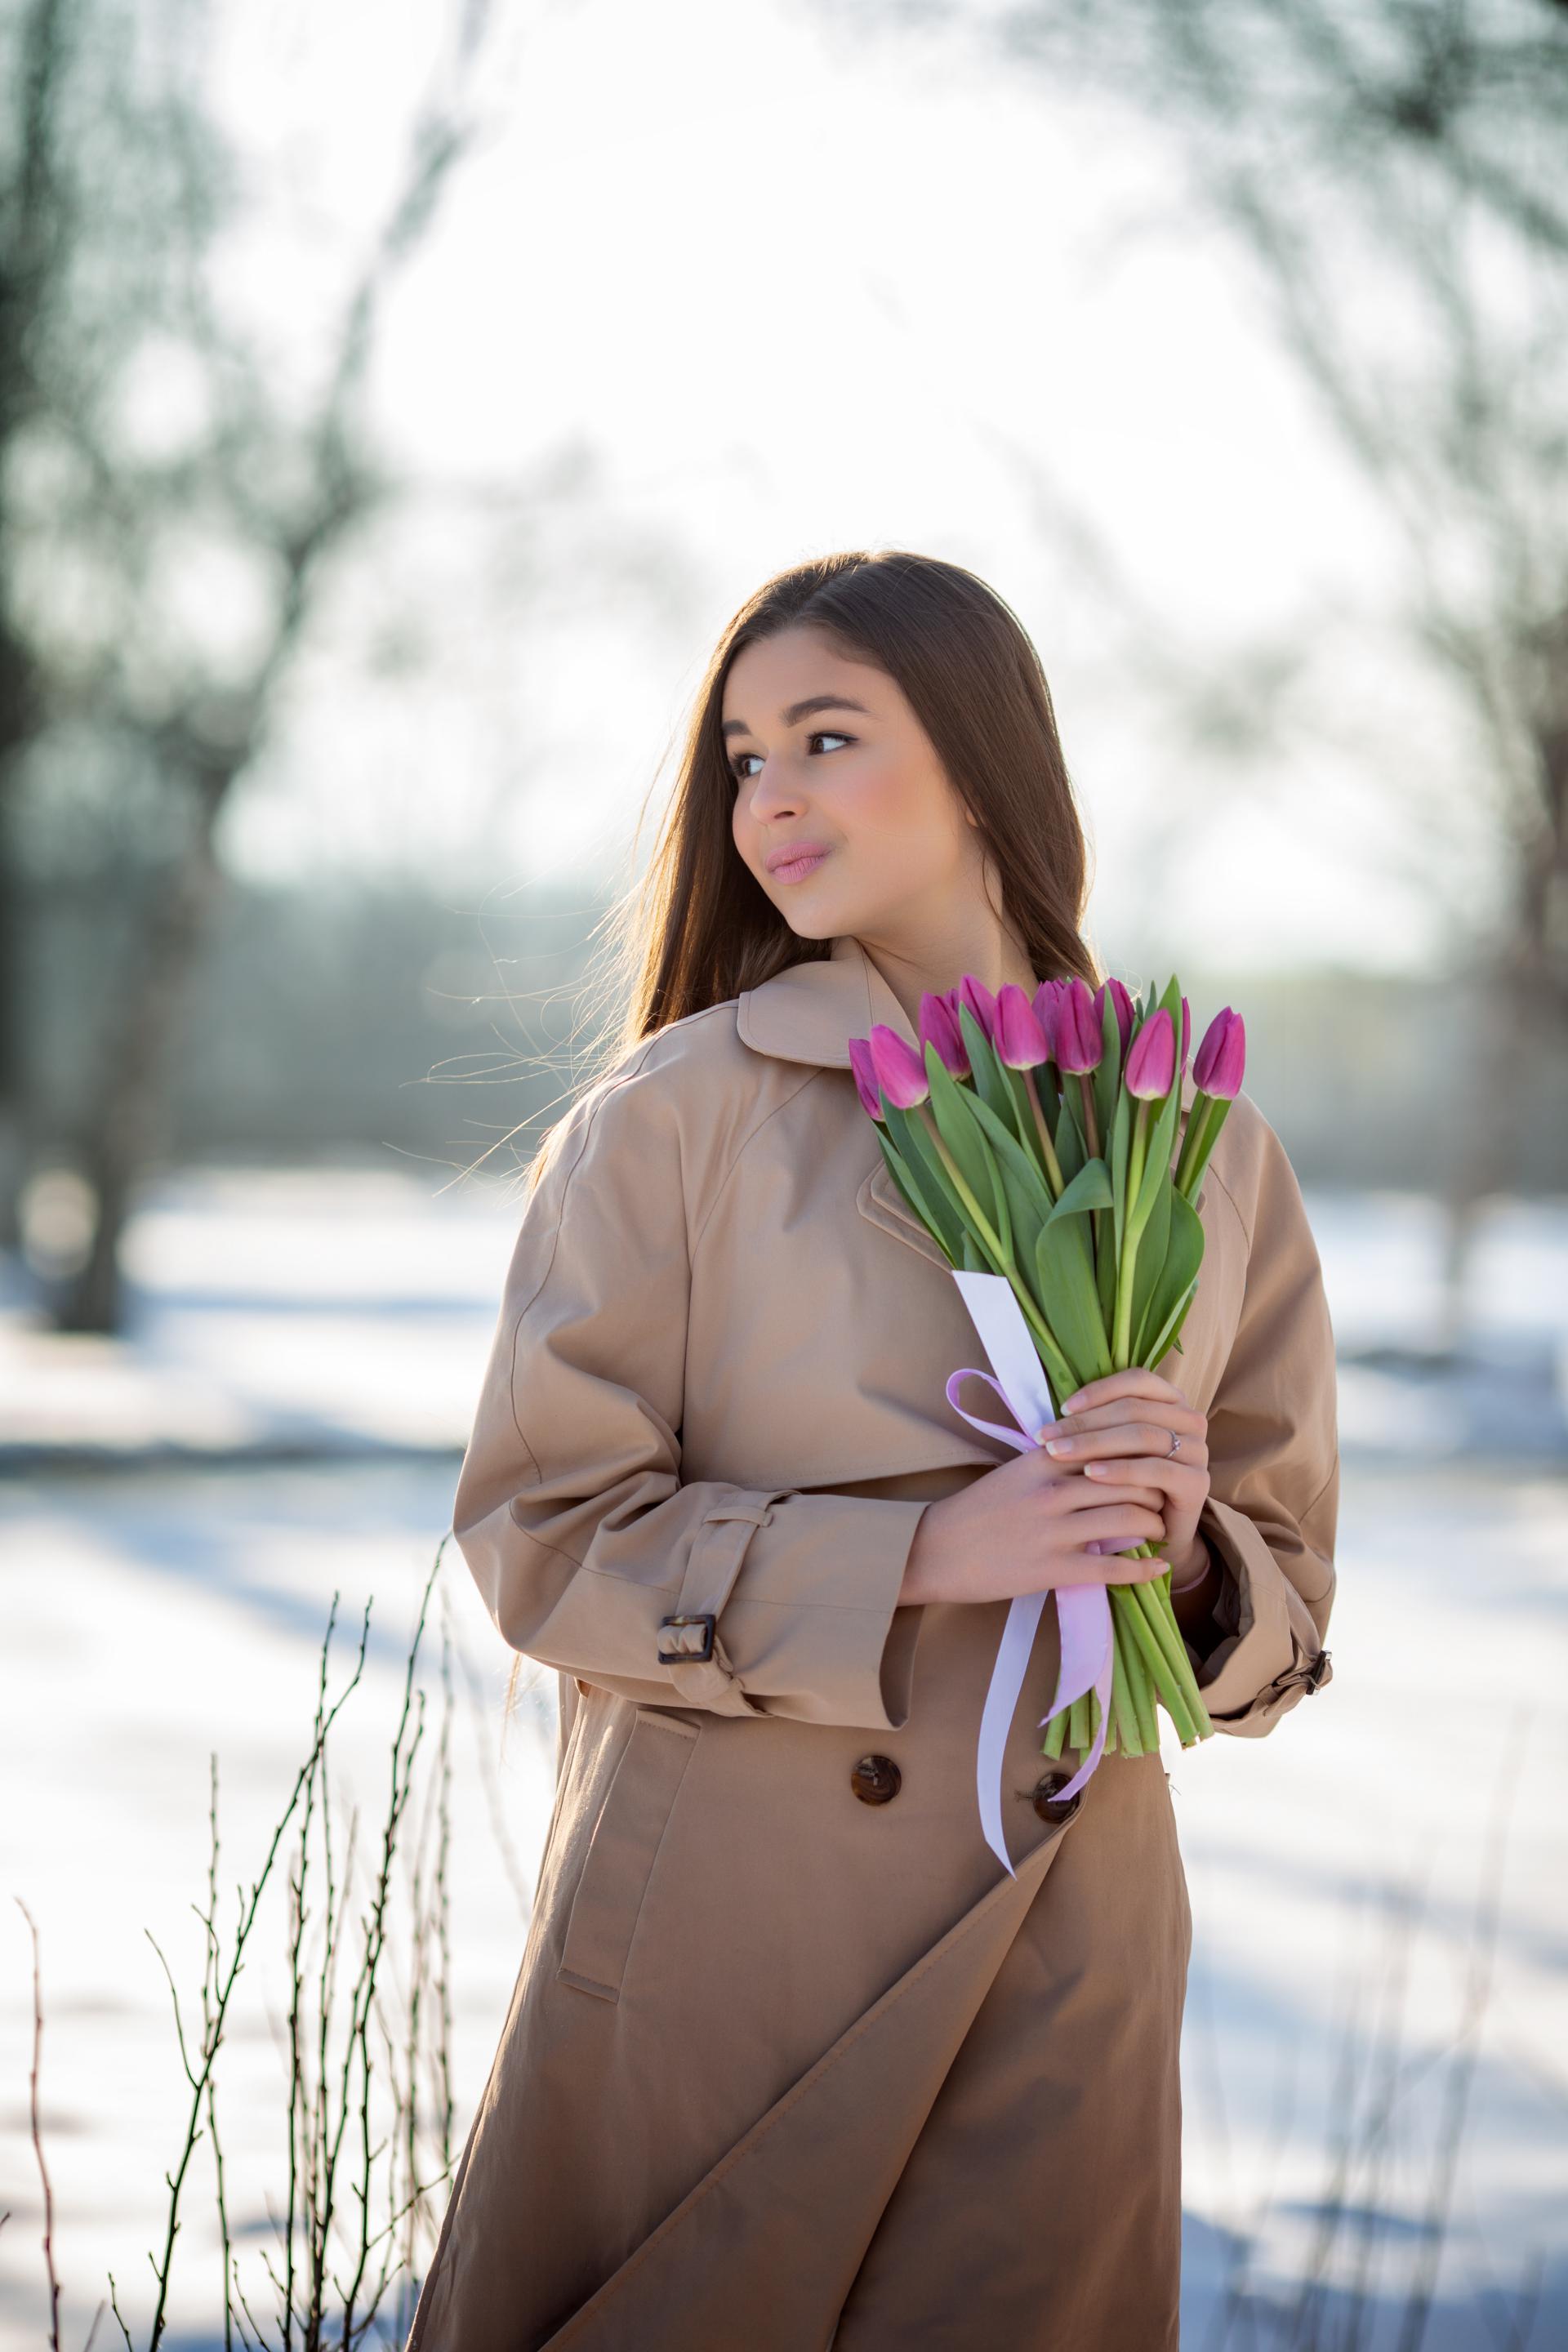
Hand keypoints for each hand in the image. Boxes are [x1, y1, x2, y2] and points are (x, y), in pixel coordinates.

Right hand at [899, 1432, 1172, 1607]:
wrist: (936, 1550)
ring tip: (1159, 1529)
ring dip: (1154, 1525)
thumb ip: (1057, 1461)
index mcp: (1043, 1460)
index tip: (1154, 1461)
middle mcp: (1053, 1490)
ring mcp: (1054, 1530)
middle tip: (1164, 1497)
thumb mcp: (1015, 1472)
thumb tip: (1103, 1457)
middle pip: (1128, 1479)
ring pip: (1128, 1519)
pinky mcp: (1053, 1569)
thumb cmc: (977, 1511)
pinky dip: (1144, 1570)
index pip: (1110, 1443)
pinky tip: (1158, 1568)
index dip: (1140, 1452)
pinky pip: (1113, 1568)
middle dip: (1155, 1489)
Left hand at [1042, 1368, 1211, 1582]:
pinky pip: (1157, 1469)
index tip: (1062, 1408)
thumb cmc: (1123, 1488)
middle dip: (1086, 1422)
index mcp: (1171, 1403)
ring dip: (1095, 1443)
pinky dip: (1120, 1470)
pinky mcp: (1198, 1483)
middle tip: (1048, 1438)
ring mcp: (1198, 1452)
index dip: (1099, 1391)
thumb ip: (1096, 1424)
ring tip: (1059, 1454)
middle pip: (1135, 1409)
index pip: (1137, 1381)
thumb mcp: (1109, 1450)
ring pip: (1143, 1436)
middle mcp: (1190, 1422)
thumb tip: (1058, 1409)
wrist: (1153, 1540)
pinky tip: (1090, 1474)